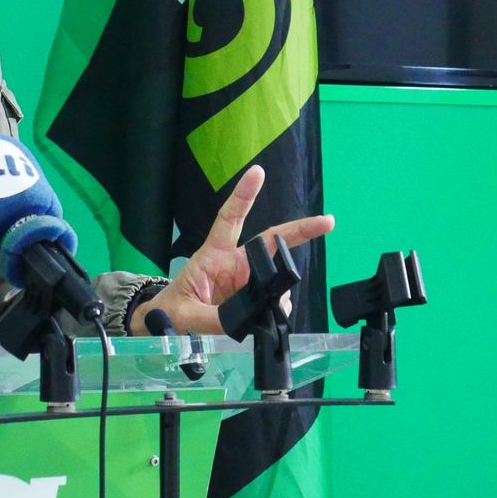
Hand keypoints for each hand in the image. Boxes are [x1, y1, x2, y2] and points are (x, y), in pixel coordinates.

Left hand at [129, 165, 333, 335]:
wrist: (169, 325)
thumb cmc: (173, 310)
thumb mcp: (185, 314)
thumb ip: (212, 317)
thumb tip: (240, 321)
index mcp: (213, 256)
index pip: (229, 218)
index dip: (243, 196)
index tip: (257, 173)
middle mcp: (234, 263)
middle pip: (270, 239)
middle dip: (300, 229)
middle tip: (327, 222)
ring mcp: (245, 280)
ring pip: (276, 276)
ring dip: (281, 290)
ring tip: (270, 310)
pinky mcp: (253, 298)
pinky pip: (274, 299)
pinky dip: (279, 308)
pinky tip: (272, 317)